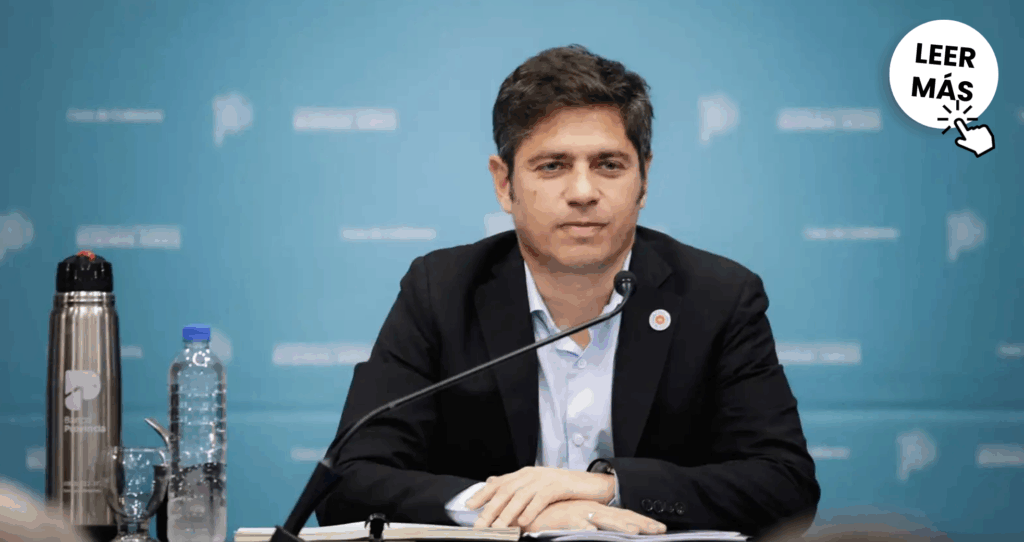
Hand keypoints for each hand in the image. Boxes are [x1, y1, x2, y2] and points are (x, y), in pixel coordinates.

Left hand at [466, 467, 614, 527]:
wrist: (593, 485)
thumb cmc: (564, 489)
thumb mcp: (537, 486)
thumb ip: (516, 487)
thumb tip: (492, 484)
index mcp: (525, 474)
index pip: (499, 483)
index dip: (483, 494)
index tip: (469, 506)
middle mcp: (532, 474)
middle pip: (506, 491)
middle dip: (491, 508)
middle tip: (480, 525)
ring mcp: (545, 479)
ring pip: (521, 496)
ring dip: (507, 513)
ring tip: (498, 528)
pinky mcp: (559, 486)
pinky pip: (541, 498)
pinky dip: (531, 510)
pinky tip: (523, 521)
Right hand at [521, 501, 666, 534]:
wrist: (526, 511)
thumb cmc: (550, 518)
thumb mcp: (573, 522)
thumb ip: (587, 525)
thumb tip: (600, 531)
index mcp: (594, 511)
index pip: (623, 516)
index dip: (642, 522)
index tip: (661, 529)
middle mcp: (590, 510)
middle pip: (620, 517)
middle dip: (642, 523)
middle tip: (661, 530)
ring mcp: (578, 513)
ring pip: (604, 519)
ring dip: (620, 525)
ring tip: (636, 532)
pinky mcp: (563, 517)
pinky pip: (577, 523)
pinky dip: (587, 527)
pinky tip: (596, 532)